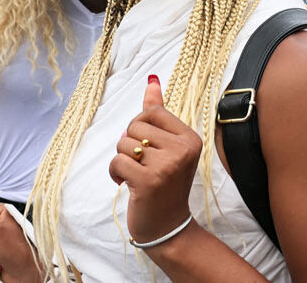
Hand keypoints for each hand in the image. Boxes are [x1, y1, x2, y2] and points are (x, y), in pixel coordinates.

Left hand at [111, 76, 201, 244]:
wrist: (168, 227)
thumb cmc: (165, 183)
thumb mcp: (168, 147)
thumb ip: (158, 113)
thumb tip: (152, 80)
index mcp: (190, 138)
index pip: (152, 112)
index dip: (141, 128)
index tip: (150, 149)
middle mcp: (182, 150)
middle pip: (135, 126)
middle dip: (129, 145)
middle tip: (143, 165)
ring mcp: (166, 166)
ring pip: (123, 143)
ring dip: (122, 160)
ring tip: (136, 175)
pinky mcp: (148, 181)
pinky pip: (117, 161)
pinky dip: (115, 173)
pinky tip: (127, 184)